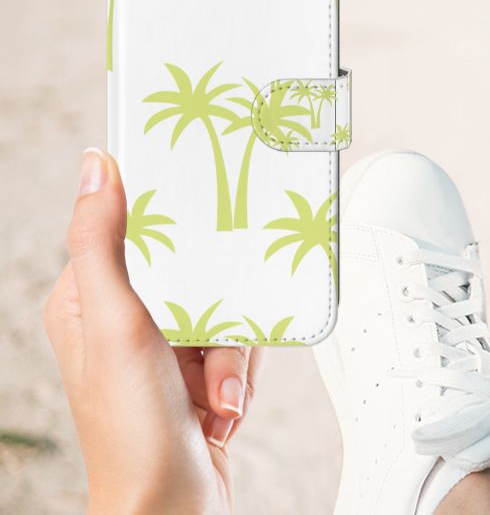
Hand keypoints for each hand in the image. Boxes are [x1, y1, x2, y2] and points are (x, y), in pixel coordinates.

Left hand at [44, 149, 261, 514]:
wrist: (173, 507)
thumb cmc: (133, 431)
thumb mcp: (116, 324)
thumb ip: (102, 244)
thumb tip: (96, 168)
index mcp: (88, 300)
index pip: (130, 230)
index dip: (169, 220)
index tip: (202, 206)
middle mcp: (125, 320)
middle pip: (194, 270)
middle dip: (216, 313)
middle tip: (212, 340)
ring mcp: (164, 348)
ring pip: (225, 307)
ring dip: (231, 353)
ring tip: (216, 392)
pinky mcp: (198, 372)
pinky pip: (240, 343)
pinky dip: (240, 374)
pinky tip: (224, 404)